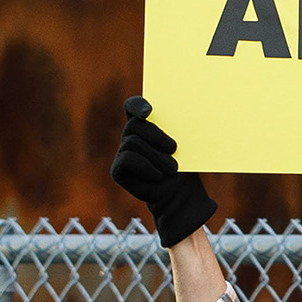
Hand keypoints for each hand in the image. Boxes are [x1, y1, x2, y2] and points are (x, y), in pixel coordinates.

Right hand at [110, 96, 217, 248]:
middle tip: (174, 148)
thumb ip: (173, 129)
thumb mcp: (182, 146)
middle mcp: (130, 138)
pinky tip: (158, 176)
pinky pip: (128, 159)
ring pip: (133, 143)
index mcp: (145, 126)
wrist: (180, 195)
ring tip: (171, 169)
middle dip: (156, 136)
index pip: (132, 106)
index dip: (137, 105)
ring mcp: (122, 153)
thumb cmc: (183, 168)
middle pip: (134, 125)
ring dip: (156, 156)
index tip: (149, 112)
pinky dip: (146, 167)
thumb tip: (181, 113)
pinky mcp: (118, 170)